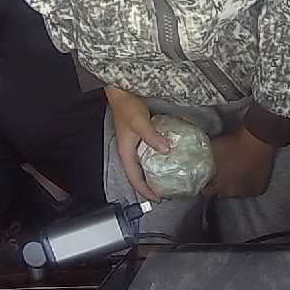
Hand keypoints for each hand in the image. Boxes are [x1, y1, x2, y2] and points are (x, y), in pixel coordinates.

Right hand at [106, 86, 170, 202]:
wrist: (122, 91)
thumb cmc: (127, 106)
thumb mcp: (139, 122)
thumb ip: (152, 136)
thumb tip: (166, 150)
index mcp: (126, 152)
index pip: (135, 179)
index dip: (145, 191)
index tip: (158, 199)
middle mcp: (129, 151)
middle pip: (139, 175)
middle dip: (150, 186)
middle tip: (166, 191)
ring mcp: (134, 145)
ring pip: (143, 166)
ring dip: (154, 174)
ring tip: (168, 179)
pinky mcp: (140, 137)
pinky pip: (148, 154)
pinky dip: (157, 160)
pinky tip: (167, 159)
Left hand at [203, 127, 275, 197]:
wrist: (256, 141)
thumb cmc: (232, 143)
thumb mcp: (212, 149)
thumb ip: (203, 157)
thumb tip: (196, 158)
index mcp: (218, 185)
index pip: (206, 192)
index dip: (205, 185)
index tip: (206, 179)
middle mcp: (233, 193)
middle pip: (222, 193)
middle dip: (220, 186)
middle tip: (223, 173)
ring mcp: (247, 192)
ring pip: (237, 193)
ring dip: (235, 185)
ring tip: (237, 172)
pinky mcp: (259, 189)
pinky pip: (251, 190)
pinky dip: (249, 184)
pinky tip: (248, 174)